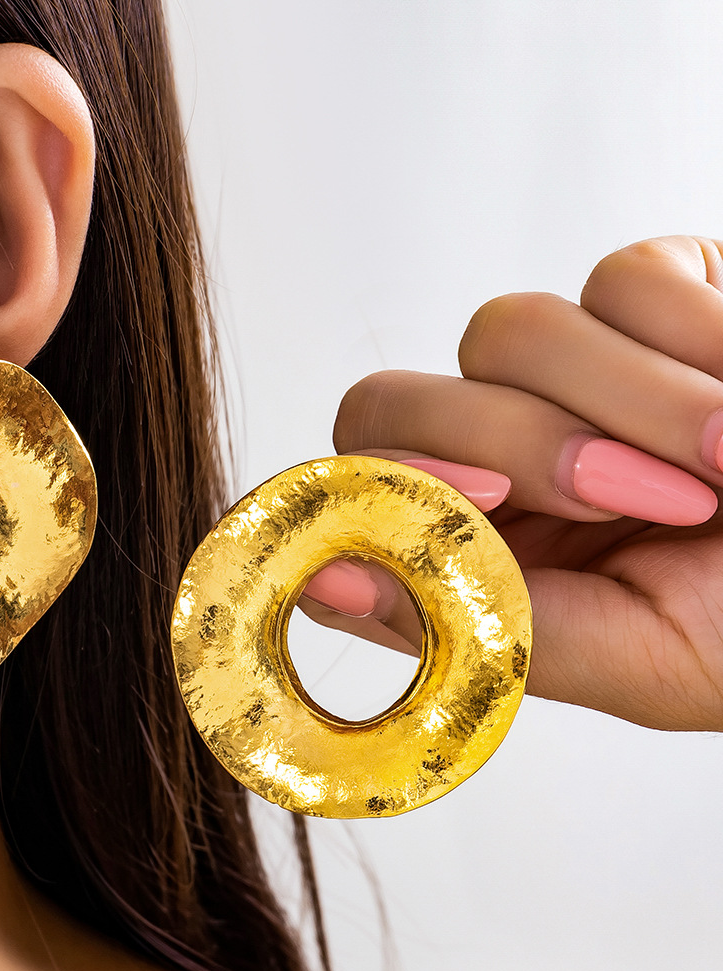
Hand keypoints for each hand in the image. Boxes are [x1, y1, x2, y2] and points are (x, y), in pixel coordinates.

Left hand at [303, 235, 722, 731]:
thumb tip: (320, 583)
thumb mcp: (634, 658)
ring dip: (630, 407)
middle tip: (648, 503)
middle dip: (521, 446)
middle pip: (400, 399)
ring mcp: (567, 373)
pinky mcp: (656, 295)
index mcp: (474, 547)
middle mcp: (498, 454)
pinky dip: (700, 341)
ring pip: (507, 332)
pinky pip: (625, 278)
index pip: (353, 484)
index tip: (477, 510)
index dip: (387, 484)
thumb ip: (484, 622)